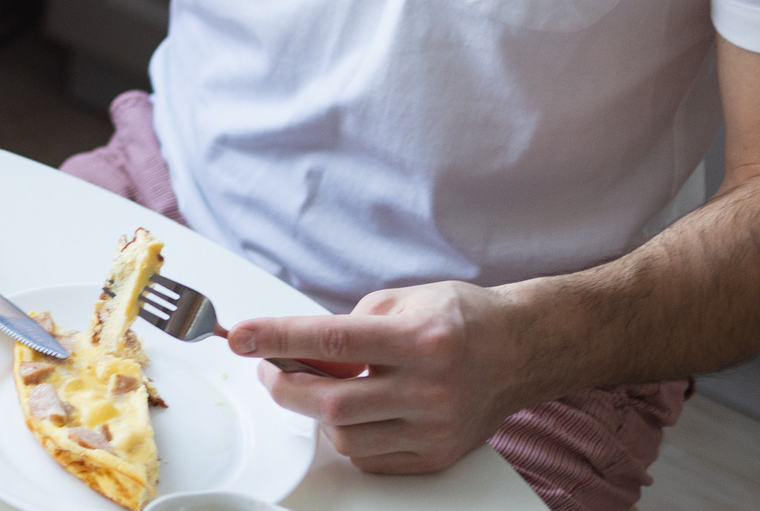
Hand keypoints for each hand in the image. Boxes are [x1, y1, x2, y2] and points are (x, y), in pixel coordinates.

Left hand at [229, 283, 533, 473]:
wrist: (519, 351)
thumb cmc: (458, 320)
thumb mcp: (400, 301)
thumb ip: (346, 327)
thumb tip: (295, 351)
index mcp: (419, 340)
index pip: (332, 342)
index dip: (278, 338)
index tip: (240, 336)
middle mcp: (429, 389)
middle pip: (331, 402)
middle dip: (283, 385)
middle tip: (269, 368)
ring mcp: (435, 428)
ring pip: (345, 437)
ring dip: (315, 413)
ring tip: (319, 387)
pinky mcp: (437, 456)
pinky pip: (369, 458)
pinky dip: (348, 436)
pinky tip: (354, 411)